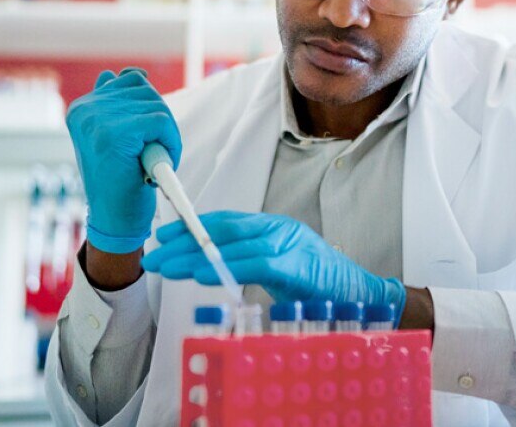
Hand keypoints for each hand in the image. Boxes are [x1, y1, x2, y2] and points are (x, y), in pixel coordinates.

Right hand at [66, 68, 180, 253]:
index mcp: (83, 106)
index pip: (131, 80)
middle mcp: (85, 108)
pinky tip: (158, 164)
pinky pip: (162, 122)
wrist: (115, 219)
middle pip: (148, 91)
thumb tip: (133, 73)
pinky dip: (171, 143)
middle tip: (149, 154)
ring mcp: (97, 120)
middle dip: (159, 123)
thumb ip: (121, 104)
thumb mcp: (116, 135)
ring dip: (166, 135)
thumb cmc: (121, 178)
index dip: (148, 110)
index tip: (140, 138)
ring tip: (150, 160)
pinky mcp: (115, 133)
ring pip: (158, 106)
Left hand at [141, 211, 406, 324]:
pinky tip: (199, 275)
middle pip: (224, 229)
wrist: (362, 295)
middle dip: (184, 241)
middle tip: (153, 253)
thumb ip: (252, 263)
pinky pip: (254, 264)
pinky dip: (225, 268)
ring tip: (165, 266)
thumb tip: (211, 267)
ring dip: (194, 256)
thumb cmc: (321, 285)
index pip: (228, 221)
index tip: (163, 236)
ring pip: (234, 244)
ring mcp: (290, 244)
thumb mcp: (281, 269)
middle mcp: (280, 228)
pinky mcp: (297, 265)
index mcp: (276, 227)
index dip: (192, 226)